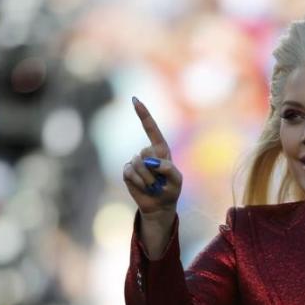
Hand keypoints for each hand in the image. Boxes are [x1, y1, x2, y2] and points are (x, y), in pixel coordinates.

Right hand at [122, 97, 182, 218]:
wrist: (159, 206)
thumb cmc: (171, 190)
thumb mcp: (177, 181)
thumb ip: (169, 169)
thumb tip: (151, 162)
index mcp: (161, 150)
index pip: (151, 129)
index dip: (143, 114)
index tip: (134, 99)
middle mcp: (147, 153)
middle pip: (145, 152)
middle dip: (153, 170)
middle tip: (159, 181)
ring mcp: (136, 161)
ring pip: (138, 164)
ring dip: (147, 178)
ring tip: (153, 186)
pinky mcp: (127, 171)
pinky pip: (130, 173)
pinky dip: (139, 182)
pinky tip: (144, 187)